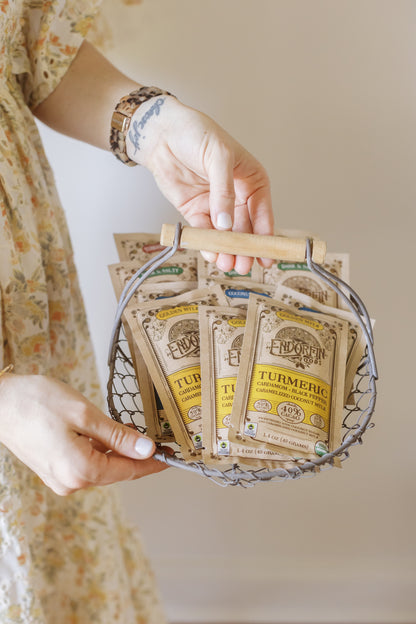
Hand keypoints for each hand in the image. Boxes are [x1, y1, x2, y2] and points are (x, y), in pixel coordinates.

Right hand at [0, 373, 166, 495]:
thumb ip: (118, 436)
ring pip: (103, 468)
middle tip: (163, 444)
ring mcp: (61, 480)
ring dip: (121, 455)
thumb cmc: (36, 402)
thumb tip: (147, 449)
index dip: (154, 463)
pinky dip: (102, 453)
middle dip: (140, 459)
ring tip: (141, 439)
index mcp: (81, 470)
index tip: (174, 457)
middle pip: (117, 471)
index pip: (130, 470)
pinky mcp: (54, 472)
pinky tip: (110, 438)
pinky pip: (87, 465)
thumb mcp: (84, 414)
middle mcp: (71, 482)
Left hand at [126, 96, 273, 274]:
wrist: (161, 133)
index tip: (266, 255)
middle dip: (244, 248)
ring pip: (225, 235)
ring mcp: (216, 205)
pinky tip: (211, 254)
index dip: (265, 235)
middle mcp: (237, 196)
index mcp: (252, 180)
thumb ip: (223, 192)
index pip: (262, 212)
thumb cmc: (197, 134)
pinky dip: (207, 244)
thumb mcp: (218, 158)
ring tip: (227, 265)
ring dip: (226, 250)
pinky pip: (204, 232)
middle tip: (243, 266)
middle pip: (245, 229)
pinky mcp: (196, 211)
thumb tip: (227, 224)